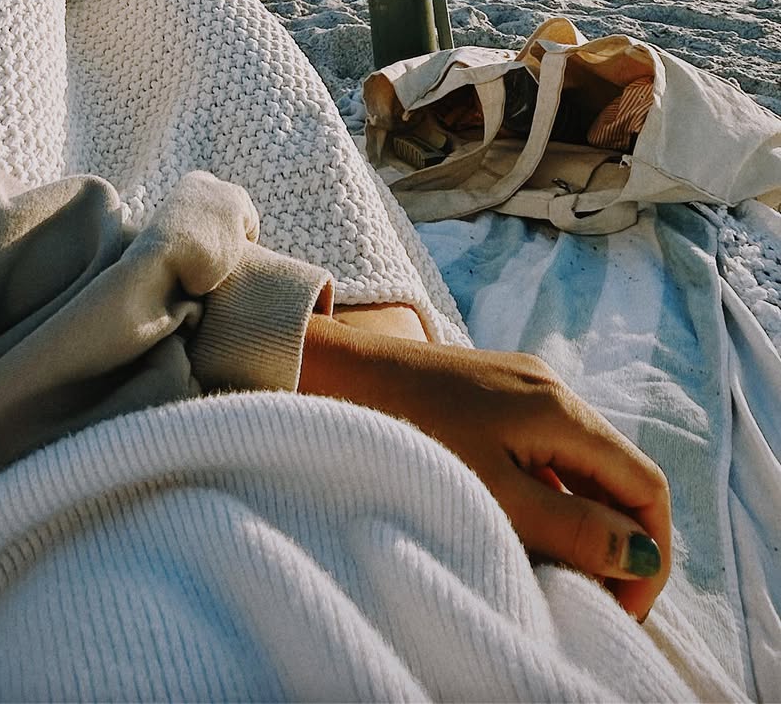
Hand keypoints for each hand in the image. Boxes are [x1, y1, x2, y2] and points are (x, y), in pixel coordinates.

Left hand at [299, 316, 669, 620]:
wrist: (333, 375)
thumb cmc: (410, 436)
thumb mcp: (498, 497)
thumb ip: (574, 530)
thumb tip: (641, 557)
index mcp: (561, 407)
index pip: (645, 484)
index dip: (649, 553)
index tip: (622, 608)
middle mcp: (551, 388)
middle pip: (616, 474)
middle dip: (617, 542)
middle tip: (589, 600)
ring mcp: (520, 387)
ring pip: (579, 465)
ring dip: (580, 522)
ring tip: (551, 572)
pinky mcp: (490, 394)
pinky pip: (543, 452)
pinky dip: (546, 496)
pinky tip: (515, 528)